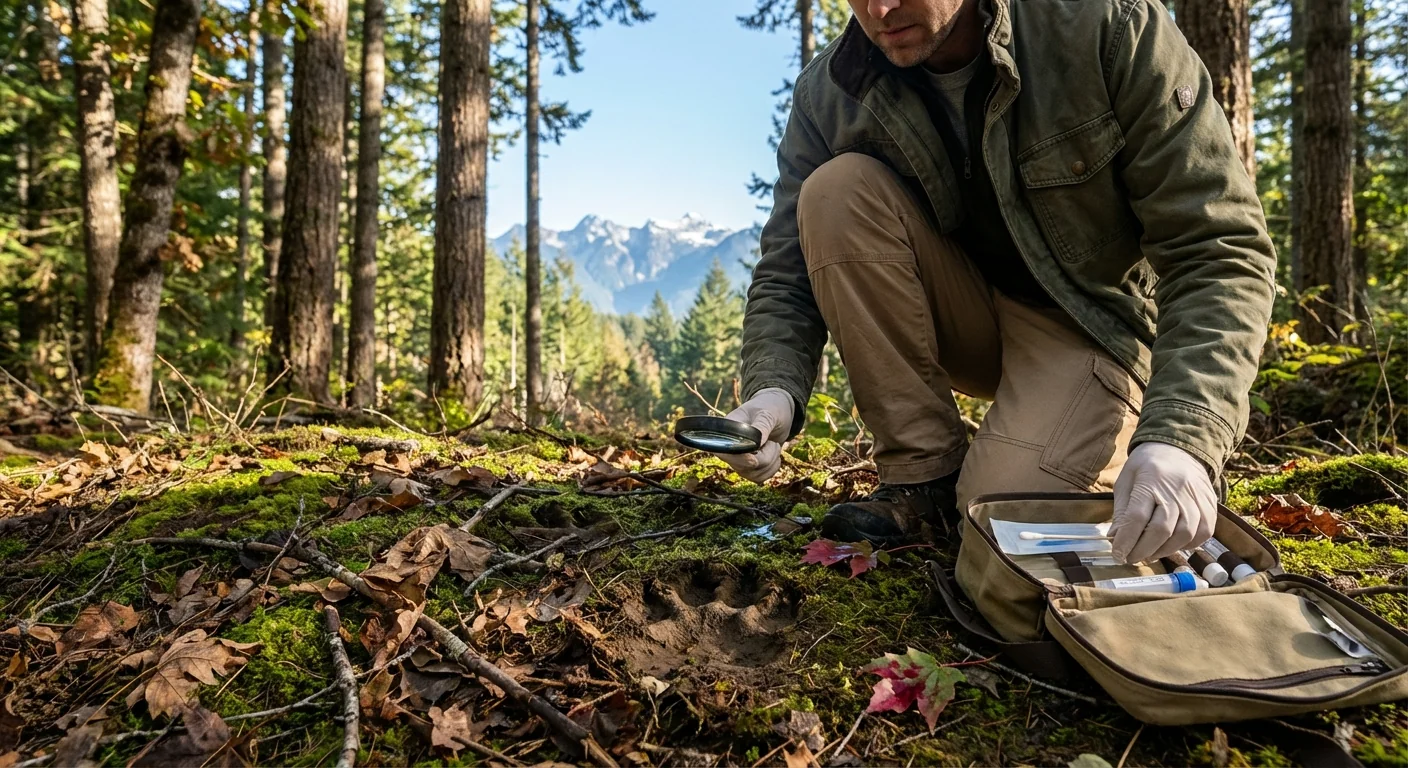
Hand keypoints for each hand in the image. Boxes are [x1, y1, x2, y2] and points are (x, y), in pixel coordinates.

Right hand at [715, 388, 794, 482]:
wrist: (779, 414)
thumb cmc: (770, 408)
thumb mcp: (768, 413)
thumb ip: (761, 427)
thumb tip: (757, 444)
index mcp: (728, 430)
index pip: (724, 451)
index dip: (738, 459)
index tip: (754, 459)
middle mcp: (729, 446)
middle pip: (740, 466)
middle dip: (763, 458)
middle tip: (773, 443)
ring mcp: (739, 458)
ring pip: (751, 474)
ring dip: (769, 463)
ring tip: (774, 445)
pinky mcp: (749, 467)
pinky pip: (758, 477)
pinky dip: (772, 469)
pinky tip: (776, 455)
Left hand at [1110, 442, 1216, 564]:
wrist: (1179, 448)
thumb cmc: (1147, 466)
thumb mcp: (1126, 481)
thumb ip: (1122, 510)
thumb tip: (1115, 538)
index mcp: (1151, 479)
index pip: (1137, 517)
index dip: (1126, 540)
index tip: (1117, 554)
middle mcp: (1177, 489)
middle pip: (1162, 529)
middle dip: (1143, 550)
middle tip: (1131, 558)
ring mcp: (1196, 498)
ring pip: (1184, 535)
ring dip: (1164, 551)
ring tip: (1148, 554)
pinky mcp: (1210, 506)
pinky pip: (1203, 533)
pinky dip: (1187, 545)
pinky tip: (1171, 545)